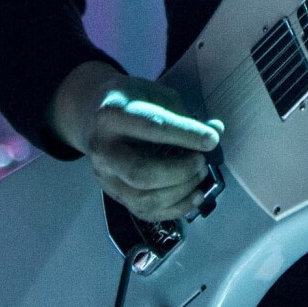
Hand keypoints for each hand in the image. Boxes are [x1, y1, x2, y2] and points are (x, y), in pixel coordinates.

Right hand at [50, 61, 222, 222]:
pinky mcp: (113, 194)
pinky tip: (195, 196)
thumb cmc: (130, 101)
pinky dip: (175, 208)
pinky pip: (145, 212)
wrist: (92, 115)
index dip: (186, 135)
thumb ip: (183, 114)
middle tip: (202, 161)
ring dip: (180, 192)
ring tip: (200, 176)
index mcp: (113, 115)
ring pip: (143, 198)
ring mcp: (105, 177)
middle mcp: (103, 149)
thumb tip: (215, 132)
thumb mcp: (154, 94)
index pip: (152, 128)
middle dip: (180, 171)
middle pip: (141, 172)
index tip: (212, 140)